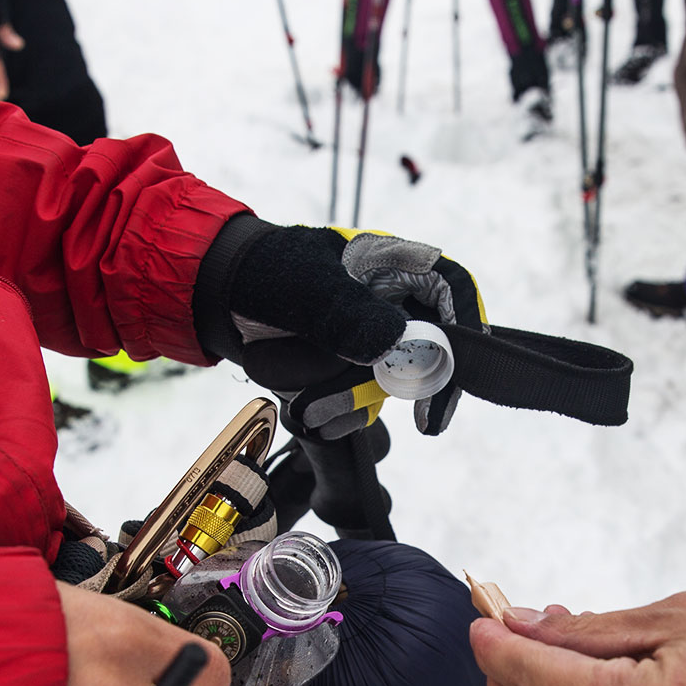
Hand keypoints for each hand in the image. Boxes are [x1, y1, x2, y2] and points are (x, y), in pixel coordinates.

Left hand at [194, 218, 486, 437]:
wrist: (218, 296)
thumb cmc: (261, 271)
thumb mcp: (303, 285)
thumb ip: (347, 313)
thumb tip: (394, 343)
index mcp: (391, 265)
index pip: (453, 288)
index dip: (466, 327)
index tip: (454, 372)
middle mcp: (390, 305)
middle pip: (429, 350)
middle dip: (406, 384)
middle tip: (422, 420)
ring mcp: (370, 343)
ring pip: (387, 385)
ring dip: (351, 399)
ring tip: (305, 395)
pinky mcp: (349, 373)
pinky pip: (360, 404)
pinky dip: (336, 413)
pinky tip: (309, 408)